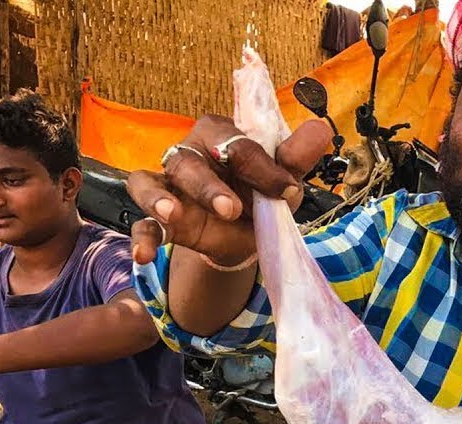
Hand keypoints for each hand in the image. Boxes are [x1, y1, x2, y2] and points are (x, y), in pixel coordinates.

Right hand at [127, 115, 333, 265]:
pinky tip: (143, 255)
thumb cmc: (261, 193)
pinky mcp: (158, 217)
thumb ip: (296, 158)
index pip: (235, 142)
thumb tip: (321, 131)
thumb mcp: (283, 179)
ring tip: (172, 215)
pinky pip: (141, 223)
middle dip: (209, 185)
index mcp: (220, 135)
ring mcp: (168, 185)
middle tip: (231, 208)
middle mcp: (188, 154)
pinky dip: (142, 237)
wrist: (246, 232)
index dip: (261, 166)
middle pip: (188, 160)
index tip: (286, 190)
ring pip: (150, 182)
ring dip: (160, 199)